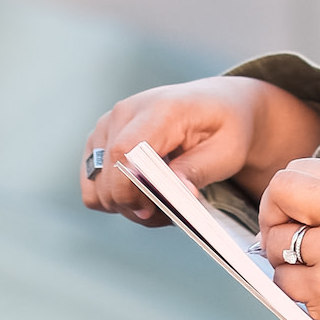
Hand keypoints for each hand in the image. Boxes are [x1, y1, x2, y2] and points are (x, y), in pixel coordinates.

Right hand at [79, 75, 319, 224]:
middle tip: (170, 212)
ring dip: (126, 206)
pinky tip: (143, 195)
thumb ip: (198, 170)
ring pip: (97, 185)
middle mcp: (125, 112)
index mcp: (160, 109)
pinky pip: (92, 184)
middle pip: (108, 174)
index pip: (124, 151)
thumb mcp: (227, 151)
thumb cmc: (226, 127)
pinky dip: (115, 198)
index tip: (153, 210)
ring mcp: (108, 124)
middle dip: (135, 206)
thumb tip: (177, 194)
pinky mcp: (100, 139)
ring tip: (160, 203)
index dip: (130, 188)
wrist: (219, 106)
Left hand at [254, 160, 319, 319]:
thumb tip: (277, 197)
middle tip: (288, 237)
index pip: (301, 169)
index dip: (288, 193)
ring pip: (274, 240)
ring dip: (283, 258)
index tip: (294, 213)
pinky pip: (281, 278)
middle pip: (281, 190)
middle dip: (273, 215)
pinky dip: (294, 288)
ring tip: (317, 269)